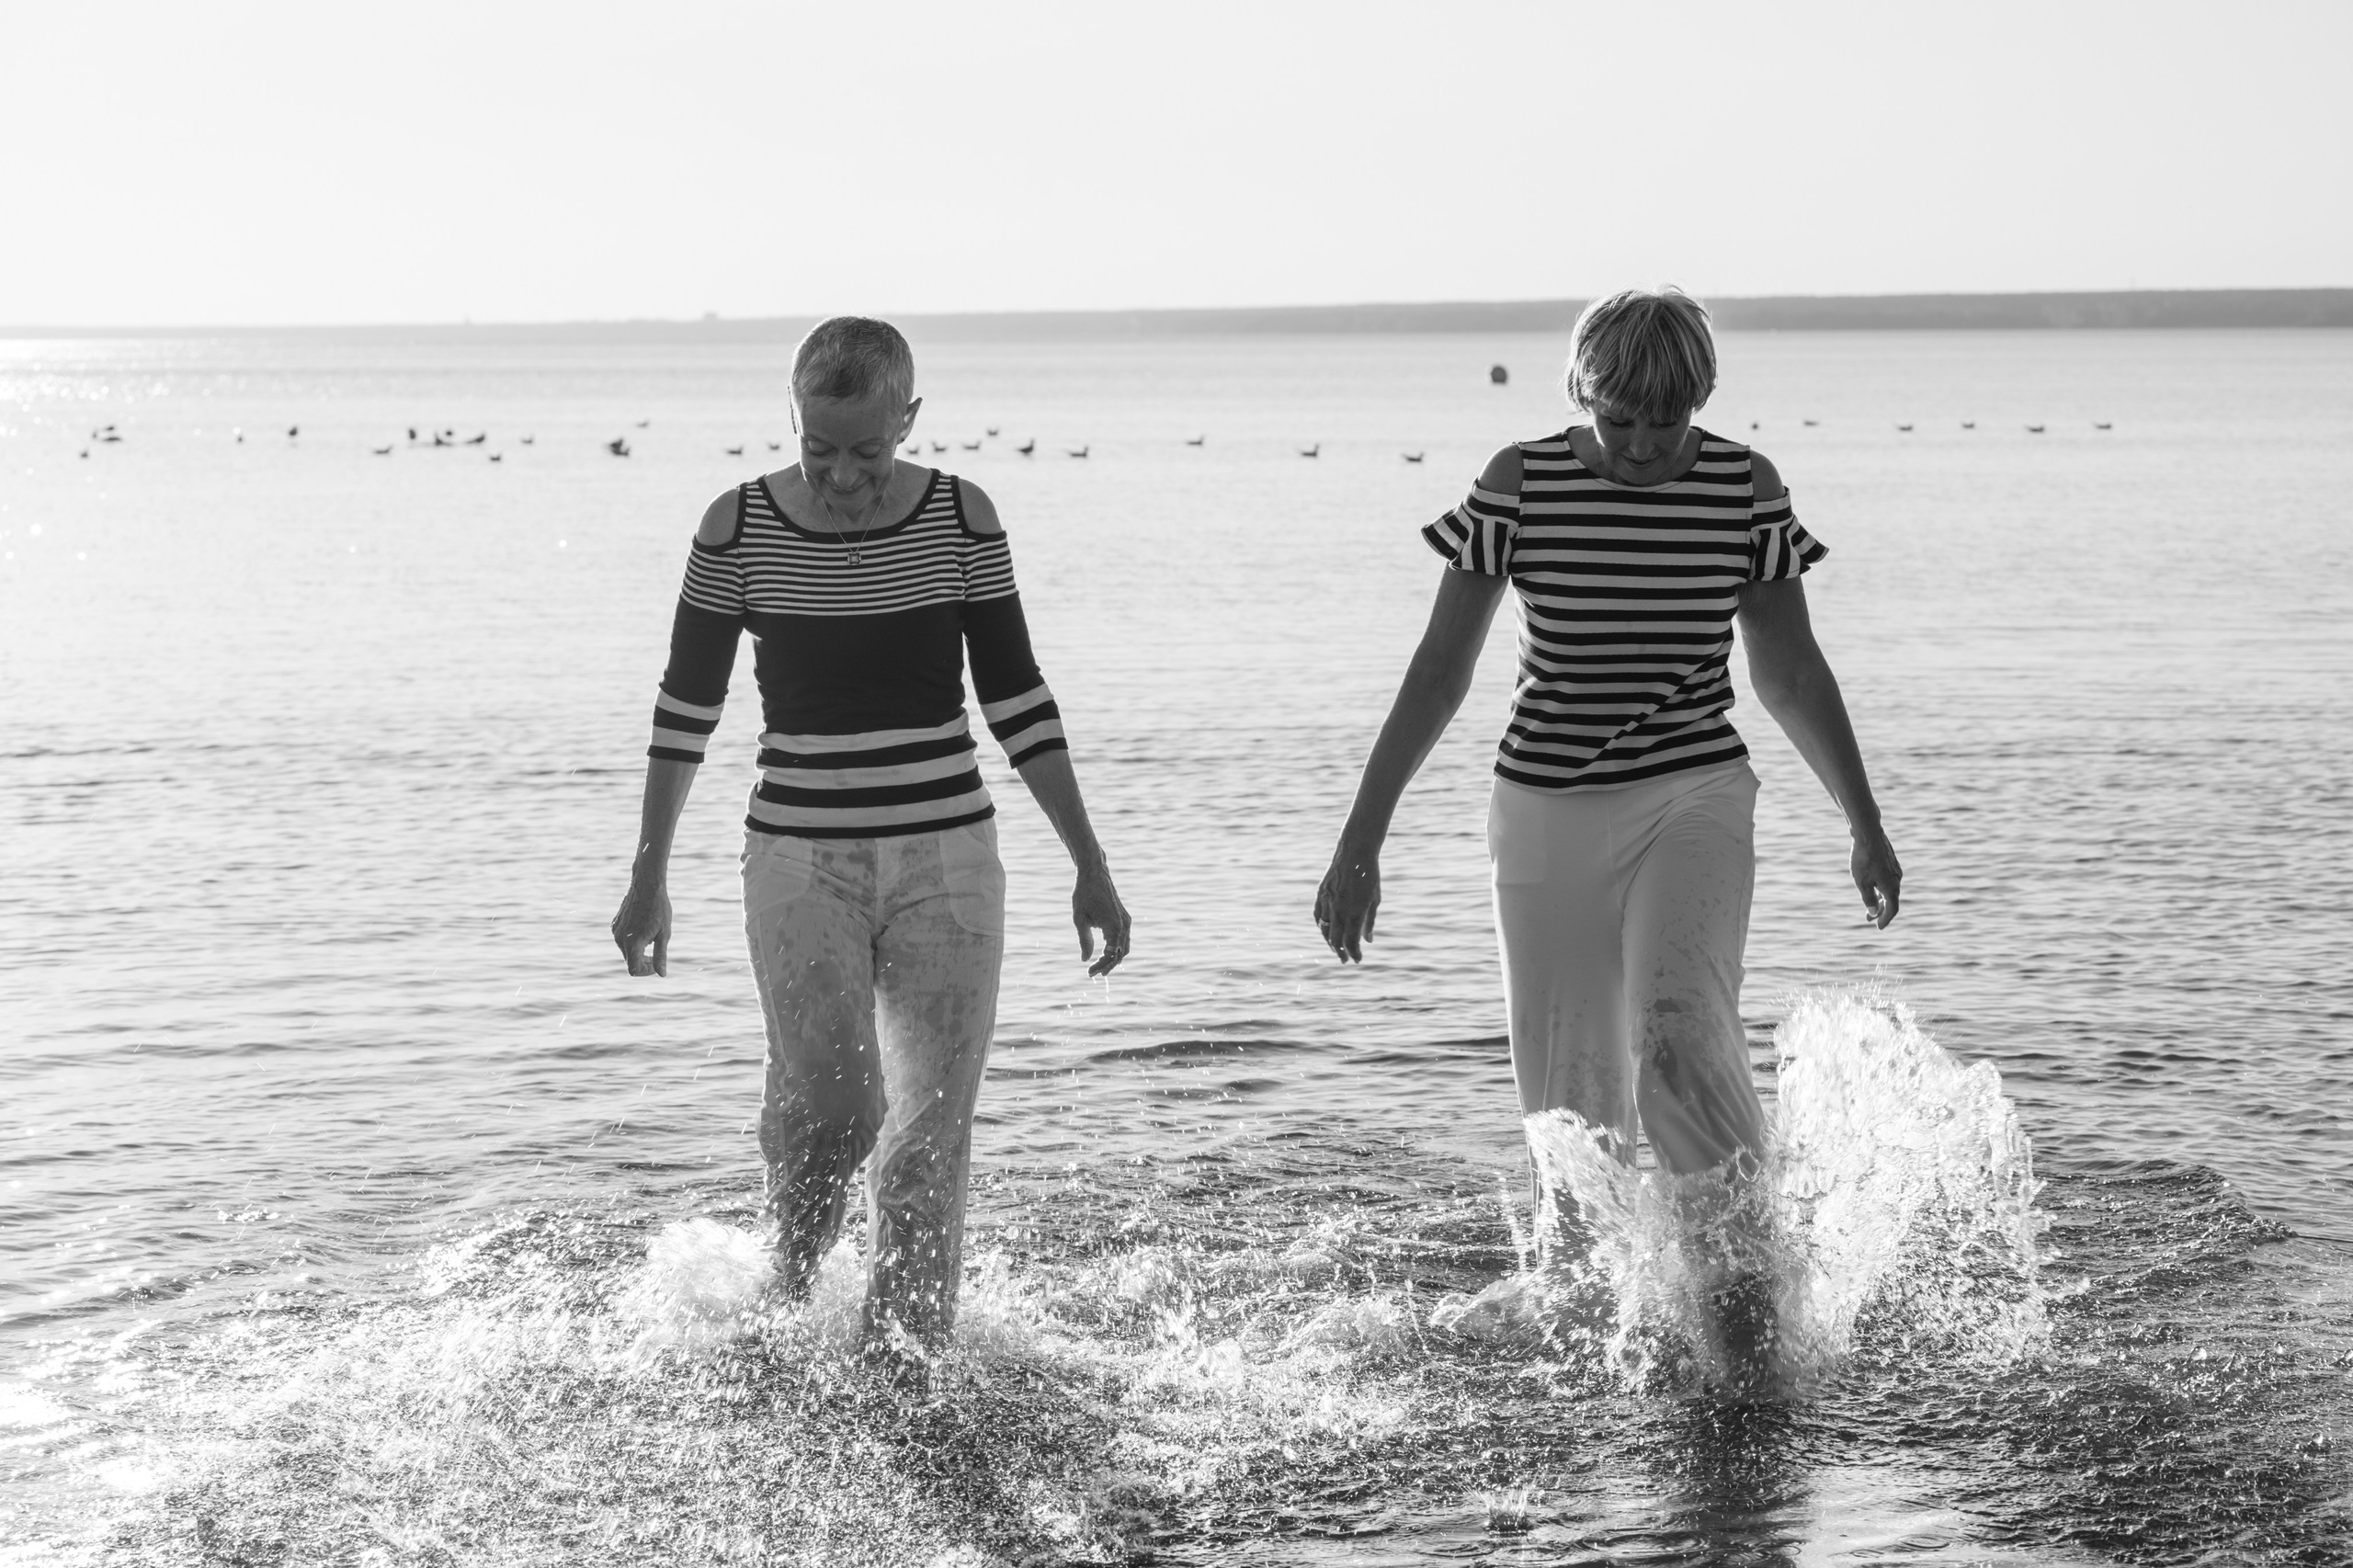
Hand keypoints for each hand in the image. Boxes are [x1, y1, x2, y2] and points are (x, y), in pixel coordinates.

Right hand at [612, 877, 671, 975]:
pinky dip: (632, 941)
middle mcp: (620, 939)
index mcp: (633, 943)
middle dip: (643, 962)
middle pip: (630, 961)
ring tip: (652, 938)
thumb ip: (661, 956)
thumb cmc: (659, 909)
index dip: (646, 972)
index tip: (656, 964)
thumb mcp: (664, 934)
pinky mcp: (614, 925)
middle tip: (656, 955)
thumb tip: (661, 974)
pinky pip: (622, 940)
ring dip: (638, 951)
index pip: (634, 970)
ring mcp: (615, 931)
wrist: (647, 885)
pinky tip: (644, 929)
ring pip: (626, 951)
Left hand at [1073, 856, 1130, 976]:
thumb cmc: (1084, 894)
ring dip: (1114, 959)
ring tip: (1100, 967)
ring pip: (1125, 947)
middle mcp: (1124, 925)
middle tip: (1094, 974)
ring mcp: (1126, 921)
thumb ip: (1084, 940)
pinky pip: (1124, 939)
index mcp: (1114, 927)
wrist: (1094, 874)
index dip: (1100, 966)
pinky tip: (1106, 952)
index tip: (1088, 973)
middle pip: (1120, 954)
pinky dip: (1117, 949)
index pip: (1110, 955)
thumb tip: (1085, 959)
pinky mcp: (1124, 918)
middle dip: (1108, 966)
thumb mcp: (1079, 919)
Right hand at [1314, 841, 1379, 962]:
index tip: (1358, 960)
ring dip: (1330, 942)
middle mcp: (1339, 909)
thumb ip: (1370, 921)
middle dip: (1341, 952)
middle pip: (1336, 939)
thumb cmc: (1369, 876)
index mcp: (1355, 912)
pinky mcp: (1320, 894)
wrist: (1355, 852)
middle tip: (1345, 960)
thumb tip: (1368, 941)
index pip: (1352, 941)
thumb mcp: (1375, 900)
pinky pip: (1317, 916)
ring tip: (1335, 949)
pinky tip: (1325, 931)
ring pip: (1325, 929)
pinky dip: (1321, 926)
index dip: (1354, 953)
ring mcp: (1327, 901)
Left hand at [1851, 823, 1902, 928]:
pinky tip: (1873, 886)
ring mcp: (1895, 870)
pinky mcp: (1891, 862)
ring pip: (1890, 889)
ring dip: (1881, 900)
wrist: (1868, 833)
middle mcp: (1897, 879)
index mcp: (1891, 887)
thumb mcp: (1862, 882)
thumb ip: (1868, 899)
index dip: (1886, 919)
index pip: (1892, 909)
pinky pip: (1888, 880)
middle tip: (1870, 919)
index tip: (1878, 928)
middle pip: (1892, 900)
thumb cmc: (1863, 858)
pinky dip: (1881, 888)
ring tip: (1870, 905)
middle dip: (1881, 911)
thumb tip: (1874, 913)